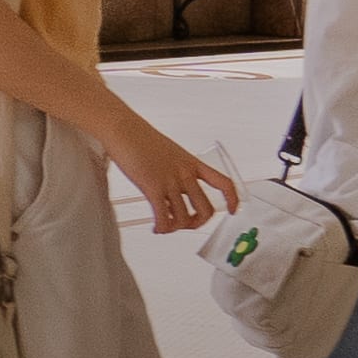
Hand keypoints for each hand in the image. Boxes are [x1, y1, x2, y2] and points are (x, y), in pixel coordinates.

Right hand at [108, 114, 234, 235]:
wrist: (124, 129)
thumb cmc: (141, 138)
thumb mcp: (169, 152)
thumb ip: (176, 170)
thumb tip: (171, 190)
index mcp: (192, 163)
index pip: (223, 183)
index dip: (232, 199)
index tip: (233, 210)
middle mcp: (185, 174)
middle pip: (206, 209)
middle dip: (197, 223)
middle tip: (185, 224)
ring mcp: (170, 181)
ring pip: (184, 218)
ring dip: (176, 228)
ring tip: (165, 226)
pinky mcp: (153, 188)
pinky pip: (164, 217)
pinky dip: (162, 228)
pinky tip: (156, 227)